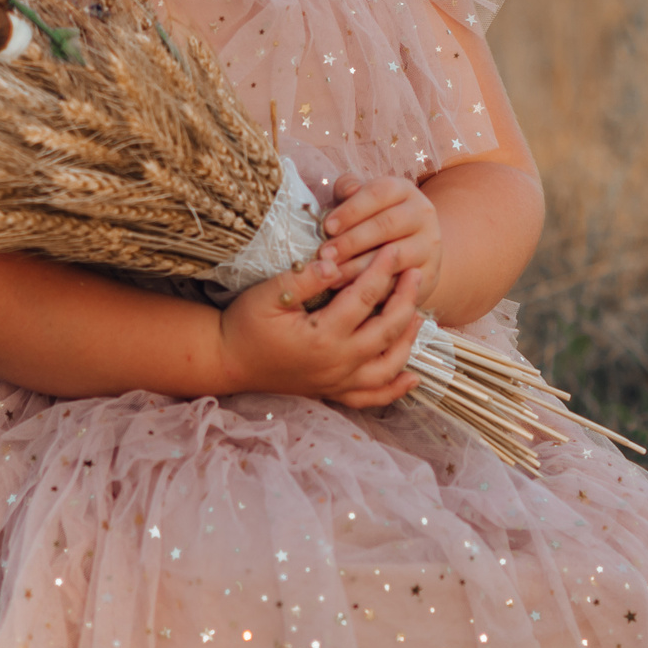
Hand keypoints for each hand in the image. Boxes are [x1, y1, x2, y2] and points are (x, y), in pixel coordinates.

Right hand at [216, 253, 422, 408]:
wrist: (229, 361)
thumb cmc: (245, 324)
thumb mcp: (269, 295)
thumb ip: (304, 278)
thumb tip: (335, 261)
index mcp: (322, 337)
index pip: (365, 298)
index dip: (382, 271)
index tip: (394, 250)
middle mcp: (337, 363)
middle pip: (387, 331)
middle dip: (406, 299)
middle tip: (416, 273)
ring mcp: (337, 382)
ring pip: (388, 366)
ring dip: (409, 340)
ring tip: (418, 313)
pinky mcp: (333, 392)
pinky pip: (372, 397)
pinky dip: (395, 390)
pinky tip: (413, 378)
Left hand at [310, 175, 442, 307]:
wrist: (414, 250)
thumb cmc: (375, 220)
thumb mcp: (363, 200)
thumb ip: (350, 189)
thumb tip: (347, 190)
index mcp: (404, 190)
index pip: (378, 194)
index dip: (351, 210)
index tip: (327, 227)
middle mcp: (422, 214)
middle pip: (386, 225)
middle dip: (351, 241)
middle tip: (324, 255)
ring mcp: (429, 245)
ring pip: (394, 256)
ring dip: (360, 267)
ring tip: (333, 275)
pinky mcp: (429, 273)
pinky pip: (401, 282)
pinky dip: (375, 288)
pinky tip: (353, 291)